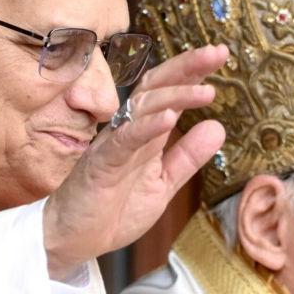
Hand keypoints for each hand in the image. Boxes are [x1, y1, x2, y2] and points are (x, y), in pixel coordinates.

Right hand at [42, 44, 227, 279]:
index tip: (219, 56)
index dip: (192, 73)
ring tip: (206, 91)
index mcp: (144, 134)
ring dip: (175, 97)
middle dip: (186, 68)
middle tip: (217, 52)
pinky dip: (146, 128)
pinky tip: (169, 118)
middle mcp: (127, 131)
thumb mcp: (162, 183)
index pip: (168, 93)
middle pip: (155, 88)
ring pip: (142, 109)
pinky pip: (124, 141)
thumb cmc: (111, 210)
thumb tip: (217, 127)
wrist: (73, 240)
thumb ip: (188, 156)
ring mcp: (112, 146)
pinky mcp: (100, 165)